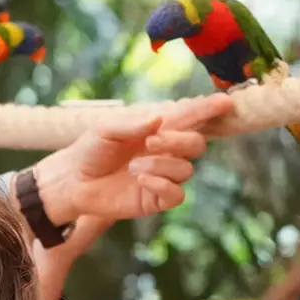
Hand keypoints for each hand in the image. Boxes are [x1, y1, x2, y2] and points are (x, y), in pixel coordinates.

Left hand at [28, 94, 234, 223]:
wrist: (73, 181)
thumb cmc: (90, 150)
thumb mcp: (106, 129)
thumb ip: (133, 123)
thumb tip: (160, 119)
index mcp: (157, 128)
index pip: (190, 117)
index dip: (209, 109)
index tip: (226, 101)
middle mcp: (165, 151)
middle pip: (197, 144)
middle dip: (179, 141)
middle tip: (150, 141)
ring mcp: (163, 175)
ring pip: (187, 170)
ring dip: (161, 165)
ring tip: (133, 167)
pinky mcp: (157, 198)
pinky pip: (177, 194)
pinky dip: (162, 185)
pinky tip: (141, 180)